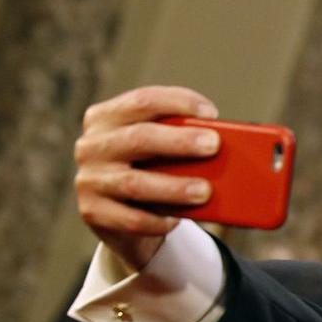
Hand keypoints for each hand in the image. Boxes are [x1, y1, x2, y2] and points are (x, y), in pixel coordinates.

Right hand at [73, 86, 220, 270]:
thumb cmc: (152, 170)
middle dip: (179, 141)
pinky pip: (131, 219)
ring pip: (135, 183)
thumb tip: (232, 147)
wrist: (120, 215)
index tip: (211, 113)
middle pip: (139, 138)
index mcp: (107, 118)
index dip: (178, 103)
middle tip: (214, 145)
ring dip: (174, 187)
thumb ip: (182, 141)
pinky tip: (178, 221)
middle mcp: (91, 145)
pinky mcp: (93, 212)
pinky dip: (158, 220)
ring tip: (206, 191)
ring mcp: (89, 179)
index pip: (143, 101)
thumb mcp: (162, 150)